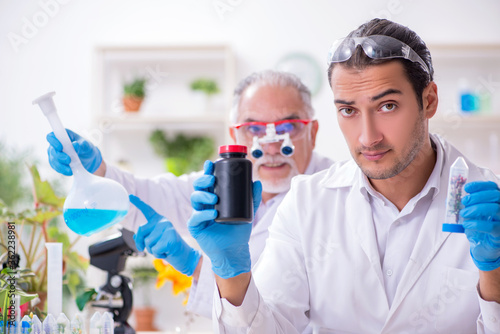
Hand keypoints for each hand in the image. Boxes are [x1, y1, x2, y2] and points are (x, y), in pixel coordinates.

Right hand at [46, 129, 101, 175]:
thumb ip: (81, 144)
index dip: (53, 141)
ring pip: (52, 160)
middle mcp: (56, 144)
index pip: (51, 136)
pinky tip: (69, 172)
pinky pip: (56, 167)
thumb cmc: (87, 148)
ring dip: (60, 165)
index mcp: (63, 136)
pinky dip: (62, 170)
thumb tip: (75, 145)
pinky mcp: (57, 163)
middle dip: (59, 156)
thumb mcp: (87, 145)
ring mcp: (55, 154)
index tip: (60, 147)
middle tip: (68, 160)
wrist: (89, 159)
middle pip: (51, 150)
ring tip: (70, 169)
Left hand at [130, 194, 200, 275]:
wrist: (183, 255)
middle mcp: (162, 221)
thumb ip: (144, 236)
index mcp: (158, 220)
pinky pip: (155, 249)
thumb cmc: (166, 248)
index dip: (138, 203)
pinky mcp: (171, 237)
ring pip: (148, 242)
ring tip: (163, 249)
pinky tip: (166, 252)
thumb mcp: (153, 241)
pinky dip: (158, 254)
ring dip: (152, 250)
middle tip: (148, 248)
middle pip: (141, 230)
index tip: (130, 196)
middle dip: (140, 242)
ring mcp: (168, 228)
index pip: (147, 210)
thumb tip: (135, 236)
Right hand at [187, 160, 261, 278]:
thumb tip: (257, 183)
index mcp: (214, 198)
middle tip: (211, 179)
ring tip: (215, 198)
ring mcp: (199, 214)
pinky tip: (213, 212)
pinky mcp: (196, 226)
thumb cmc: (238, 231)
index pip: (209, 182)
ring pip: (195, 199)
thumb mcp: (248, 212)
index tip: (211, 164)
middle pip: (199, 187)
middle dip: (203, 180)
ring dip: (203, 195)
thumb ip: (253, 198)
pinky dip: (203, 213)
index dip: (207, 171)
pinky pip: (196, 217)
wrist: (234, 251)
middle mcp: (205, 204)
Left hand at [461, 181, 499, 270]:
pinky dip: (476, 223)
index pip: (493, 188)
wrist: (482, 248)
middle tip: (464, 201)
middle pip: (495, 195)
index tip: (466, 188)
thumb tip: (452, 198)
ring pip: (495, 208)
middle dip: (477, 196)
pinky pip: (491, 226)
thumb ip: (464, 205)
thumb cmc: (478, 228)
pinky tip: (466, 224)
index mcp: (496, 202)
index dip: (480, 185)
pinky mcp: (499, 234)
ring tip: (463, 214)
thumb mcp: (470, 214)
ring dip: (475, 209)